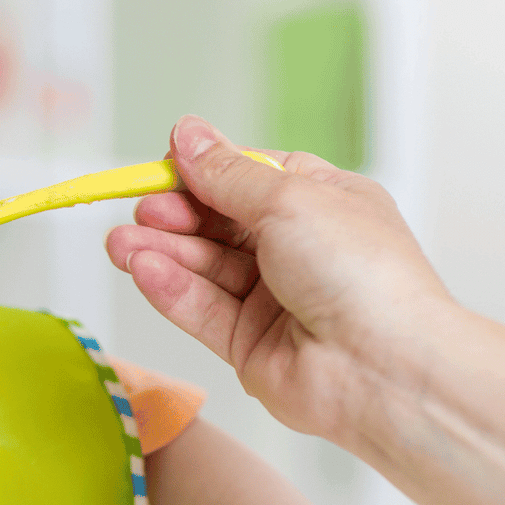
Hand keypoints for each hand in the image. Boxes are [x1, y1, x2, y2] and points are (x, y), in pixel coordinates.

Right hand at [104, 116, 452, 445]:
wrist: (385, 370)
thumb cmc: (361, 274)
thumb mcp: (288, 200)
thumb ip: (226, 174)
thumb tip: (187, 134)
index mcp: (324, 204)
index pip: (249, 177)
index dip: (204, 172)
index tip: (163, 165)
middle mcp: (299, 249)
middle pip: (218, 224)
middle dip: (175, 215)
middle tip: (142, 209)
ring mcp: (274, 299)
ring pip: (203, 267)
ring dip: (160, 252)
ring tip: (119, 243)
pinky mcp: (250, 344)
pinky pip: (201, 309)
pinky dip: (170, 288)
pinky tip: (142, 269)